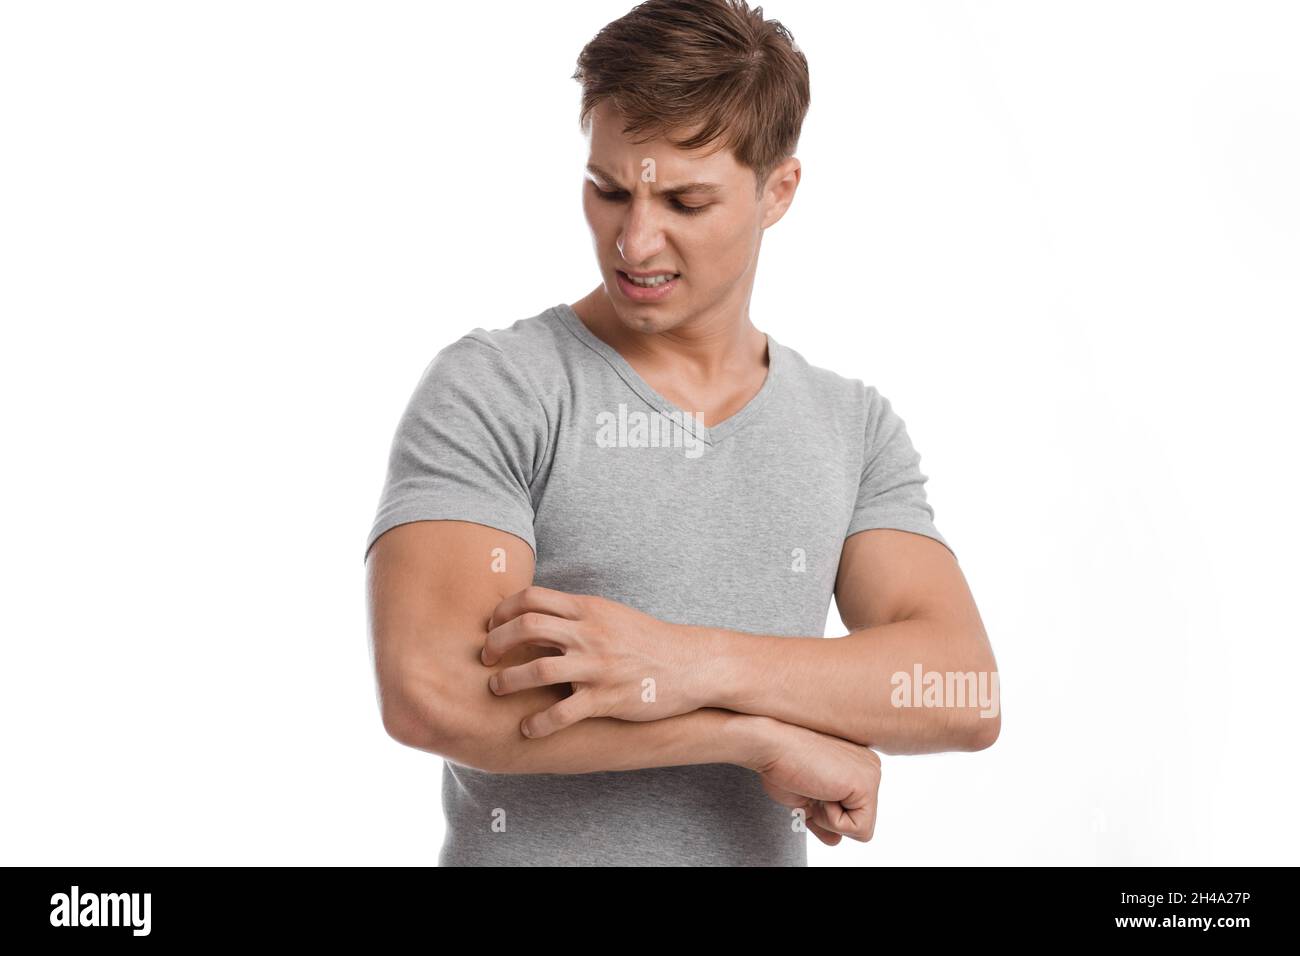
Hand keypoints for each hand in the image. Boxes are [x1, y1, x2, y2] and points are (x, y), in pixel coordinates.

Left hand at [481, 586, 704, 736]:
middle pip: (526, 627)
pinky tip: (528, 729)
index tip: (492, 626)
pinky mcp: (606, 698)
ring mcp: (597, 666)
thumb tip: (537, 615)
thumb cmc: (647, 640)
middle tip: (486, 657)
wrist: (690, 664)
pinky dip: (538, 723)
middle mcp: (589, 634)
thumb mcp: (610, 615)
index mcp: (588, 609)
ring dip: (508, 682)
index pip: (532, 598)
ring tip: (497, 689)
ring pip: (537, 671)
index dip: (503, 611)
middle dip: (496, 642)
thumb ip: (576, 614)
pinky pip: (562, 713)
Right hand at [752, 718, 880, 845]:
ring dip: (829, 819)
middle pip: (861, 821)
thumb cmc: (781, 766)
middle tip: (810, 789)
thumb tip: (836, 841)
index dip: (825, 812)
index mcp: (858, 765)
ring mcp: (871, 774)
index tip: (808, 787)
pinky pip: (859, 829)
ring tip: (815, 789)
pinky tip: (820, 791)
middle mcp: (870, 766)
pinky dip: (832, 821)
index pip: (854, 811)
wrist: (770, 746)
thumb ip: (824, 818)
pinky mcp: (866, 785)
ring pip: (862, 828)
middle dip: (829, 816)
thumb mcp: (805, 798)